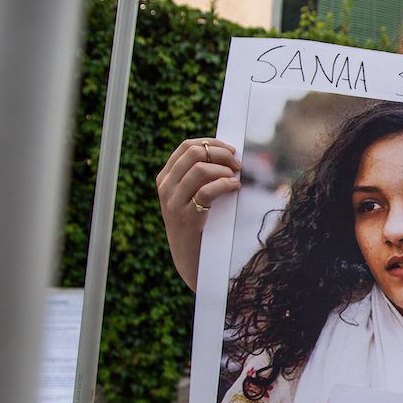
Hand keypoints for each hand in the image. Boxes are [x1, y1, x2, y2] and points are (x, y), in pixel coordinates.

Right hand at [155, 137, 240, 290]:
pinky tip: (235, 187)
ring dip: (224, 170)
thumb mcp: (190, 196)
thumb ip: (199, 176)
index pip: (186, 146)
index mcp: (165, 178)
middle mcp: (166, 187)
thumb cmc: (198, 223)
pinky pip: (207, 191)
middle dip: (221, 154)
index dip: (211, 143)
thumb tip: (227, 154)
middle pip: (194, 153)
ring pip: (200, 169)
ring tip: (235, 178)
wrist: (190, 259)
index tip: (230, 150)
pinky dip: (225, 184)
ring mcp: (174, 203)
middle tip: (237, 164)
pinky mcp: (187, 218)